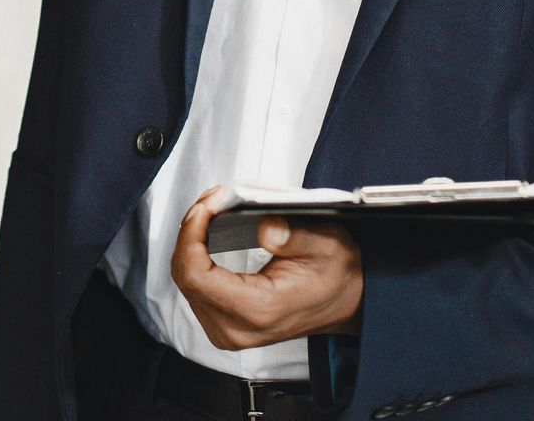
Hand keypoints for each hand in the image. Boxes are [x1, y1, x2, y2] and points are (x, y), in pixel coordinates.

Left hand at [170, 186, 364, 350]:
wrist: (347, 303)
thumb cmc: (336, 274)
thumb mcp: (326, 244)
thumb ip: (294, 236)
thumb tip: (266, 228)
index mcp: (259, 309)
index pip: (196, 275)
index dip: (191, 235)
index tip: (206, 207)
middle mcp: (238, 328)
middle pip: (186, 277)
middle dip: (191, 232)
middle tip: (211, 202)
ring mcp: (228, 332)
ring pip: (186, 282)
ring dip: (191, 243)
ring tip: (210, 213)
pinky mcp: (225, 326)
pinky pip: (195, 290)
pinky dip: (196, 258)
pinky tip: (207, 237)